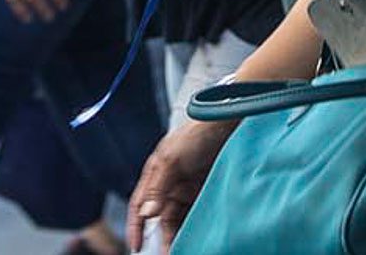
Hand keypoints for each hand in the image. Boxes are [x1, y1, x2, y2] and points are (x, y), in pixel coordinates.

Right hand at [127, 119, 237, 252]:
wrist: (228, 123)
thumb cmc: (198, 132)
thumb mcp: (172, 159)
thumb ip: (158, 188)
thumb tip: (147, 214)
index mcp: (156, 174)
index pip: (140, 206)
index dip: (136, 227)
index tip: (136, 247)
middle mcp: (170, 184)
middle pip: (162, 218)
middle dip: (164, 238)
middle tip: (169, 254)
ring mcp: (189, 189)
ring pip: (181, 219)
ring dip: (181, 235)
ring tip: (186, 250)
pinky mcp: (207, 192)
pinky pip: (198, 215)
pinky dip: (197, 228)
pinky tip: (200, 239)